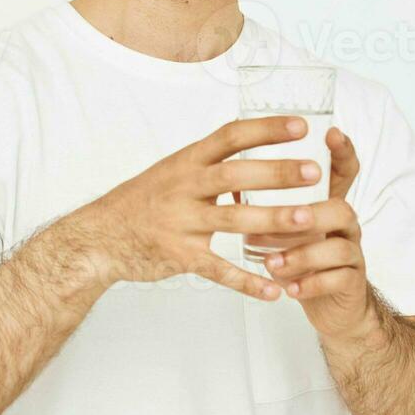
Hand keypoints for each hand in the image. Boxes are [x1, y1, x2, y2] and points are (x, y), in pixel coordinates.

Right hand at [80, 116, 327, 301]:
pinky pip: (218, 269)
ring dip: (273, 220)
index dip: (266, 129)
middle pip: (236, 174)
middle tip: (315, 172)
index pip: (230, 136)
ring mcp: (181, 221)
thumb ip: (206, 164)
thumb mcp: (170, 172)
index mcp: (186, 161)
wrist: (99, 237)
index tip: (301, 125)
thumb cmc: (140, 202)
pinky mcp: (179, 255)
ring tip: (308, 221)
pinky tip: (273, 289)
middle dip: (278, 173)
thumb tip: (247, 145)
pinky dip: (247, 281)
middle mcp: (184, 186)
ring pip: (234, 219)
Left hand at [244, 128, 376, 340]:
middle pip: (342, 208)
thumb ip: (266, 202)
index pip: (342, 172)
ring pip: (338, 247)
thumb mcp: (284, 226)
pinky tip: (289, 288)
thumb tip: (227, 173)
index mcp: (327, 204)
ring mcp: (351, 254)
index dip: (341, 152)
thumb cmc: (300, 256)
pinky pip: (337, 281)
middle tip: (290, 217)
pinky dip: (311, 284)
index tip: (330, 133)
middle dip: (312, 212)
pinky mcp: (350, 283)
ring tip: (273, 263)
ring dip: (303, 255)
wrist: (330, 303)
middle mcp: (343, 226)